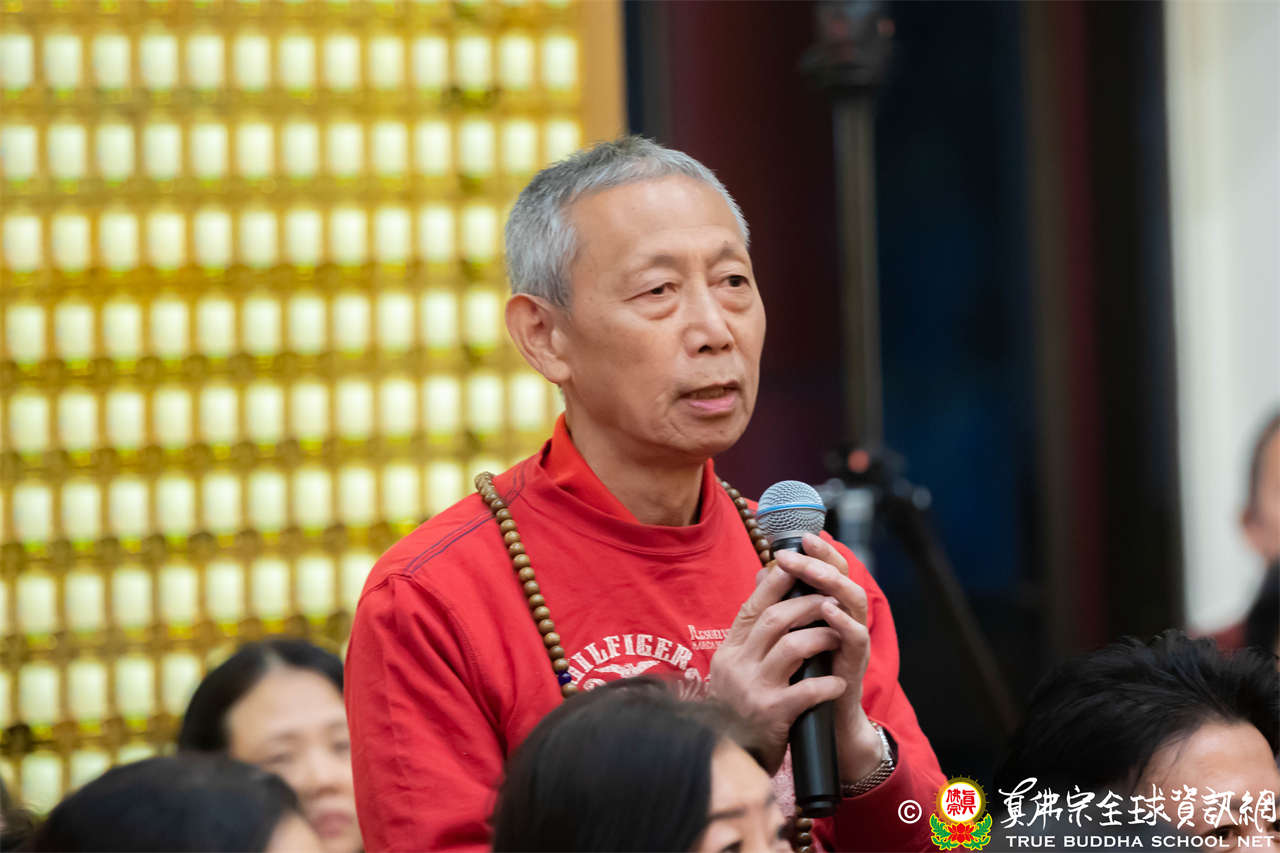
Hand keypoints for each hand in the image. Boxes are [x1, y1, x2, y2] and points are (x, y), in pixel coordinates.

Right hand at [709, 534, 882, 780]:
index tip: (797, 564)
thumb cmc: (741, 708)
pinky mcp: (771, 714)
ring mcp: (752, 689)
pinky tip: (838, 683)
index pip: (751, 607)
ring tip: (838, 635)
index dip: (775, 583)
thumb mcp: (736, 668)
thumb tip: (764, 580)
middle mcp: (736, 665)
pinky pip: (806, 690)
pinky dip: (826, 683)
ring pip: (793, 647)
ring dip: (822, 636)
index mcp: (728, 651)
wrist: (731, 760)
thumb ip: (752, 632)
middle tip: (831, 598)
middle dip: (808, 604)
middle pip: (775, 619)